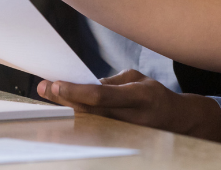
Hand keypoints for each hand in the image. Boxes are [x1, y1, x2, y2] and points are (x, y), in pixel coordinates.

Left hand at [37, 69, 220, 142]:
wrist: (176, 122)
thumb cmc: (155, 95)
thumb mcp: (137, 79)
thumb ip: (112, 82)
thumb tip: (86, 85)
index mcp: (136, 97)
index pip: (100, 95)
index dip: (77, 90)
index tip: (57, 83)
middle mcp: (129, 117)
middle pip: (89, 111)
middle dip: (64, 99)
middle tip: (43, 88)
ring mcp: (124, 133)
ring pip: (88, 123)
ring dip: (66, 111)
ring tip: (47, 99)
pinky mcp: (120, 140)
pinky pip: (94, 130)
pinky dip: (76, 122)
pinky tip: (62, 114)